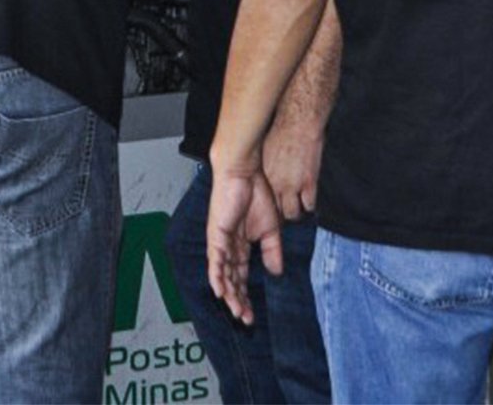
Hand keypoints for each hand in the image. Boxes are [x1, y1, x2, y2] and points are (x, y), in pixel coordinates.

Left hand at [206, 162, 285, 323]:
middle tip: (246, 318)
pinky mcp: (216, 235)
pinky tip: (221, 292)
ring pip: (222, 276)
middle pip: (231, 281)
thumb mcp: (271, 229)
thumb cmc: (256, 194)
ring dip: (229, 295)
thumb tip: (276, 272)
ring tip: (237, 311)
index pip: (241, 277)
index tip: (253, 313)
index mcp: (240, 246)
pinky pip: (215, 261)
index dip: (246, 296)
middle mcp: (226, 248)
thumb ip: (272, 251)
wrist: (245, 173)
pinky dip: (217, 277)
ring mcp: (220, 243)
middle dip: (238, 301)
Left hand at [263, 111, 324, 220]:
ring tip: (300, 207)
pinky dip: (310, 205)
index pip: (265, 202)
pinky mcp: (309, 183)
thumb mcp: (267, 150)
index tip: (275, 206)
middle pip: (277, 211)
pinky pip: (310, 205)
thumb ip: (269, 167)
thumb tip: (270, 173)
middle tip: (288, 209)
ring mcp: (293, 185)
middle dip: (283, 212)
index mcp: (265, 176)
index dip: (271, 206)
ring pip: (293, 213)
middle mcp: (277, 184)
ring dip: (297, 210)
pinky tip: (310, 200)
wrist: (298, 123)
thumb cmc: (283, 130)